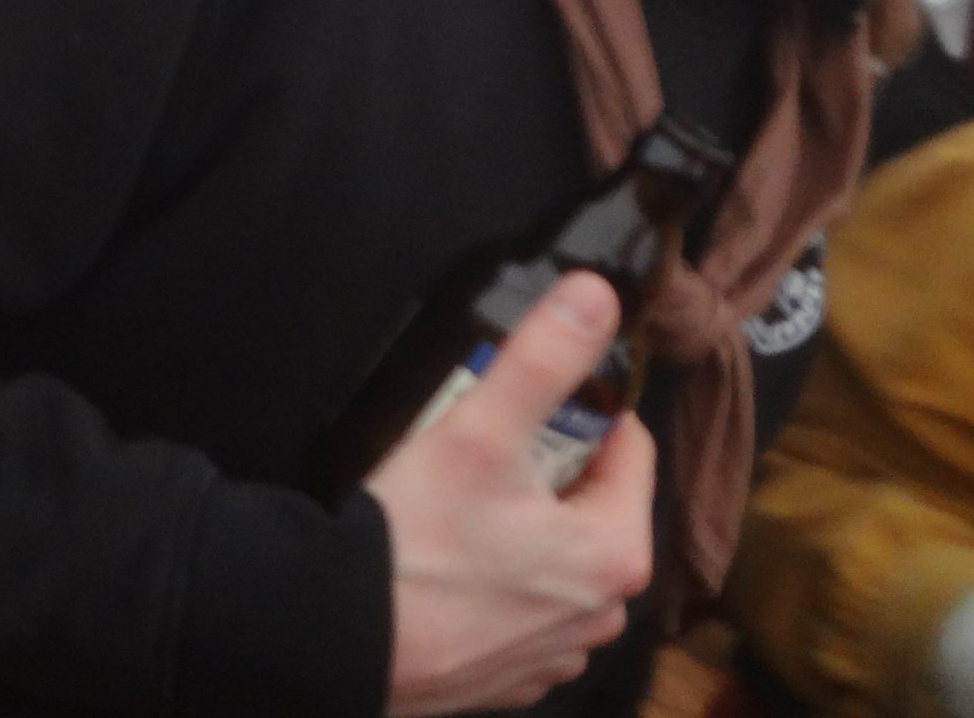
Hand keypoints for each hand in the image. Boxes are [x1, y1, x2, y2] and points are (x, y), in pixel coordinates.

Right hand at [375, 273, 655, 715]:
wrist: (345, 640)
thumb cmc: (417, 542)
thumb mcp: (479, 431)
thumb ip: (541, 359)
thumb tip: (596, 294)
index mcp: (617, 554)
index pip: (628, 451)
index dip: (580, 412)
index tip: (525, 403)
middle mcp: (603, 615)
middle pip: (590, 508)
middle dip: (545, 474)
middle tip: (480, 454)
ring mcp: (556, 655)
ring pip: (555, 562)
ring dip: (522, 533)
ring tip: (457, 512)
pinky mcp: (511, 680)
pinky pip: (521, 613)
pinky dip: (496, 587)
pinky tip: (448, 570)